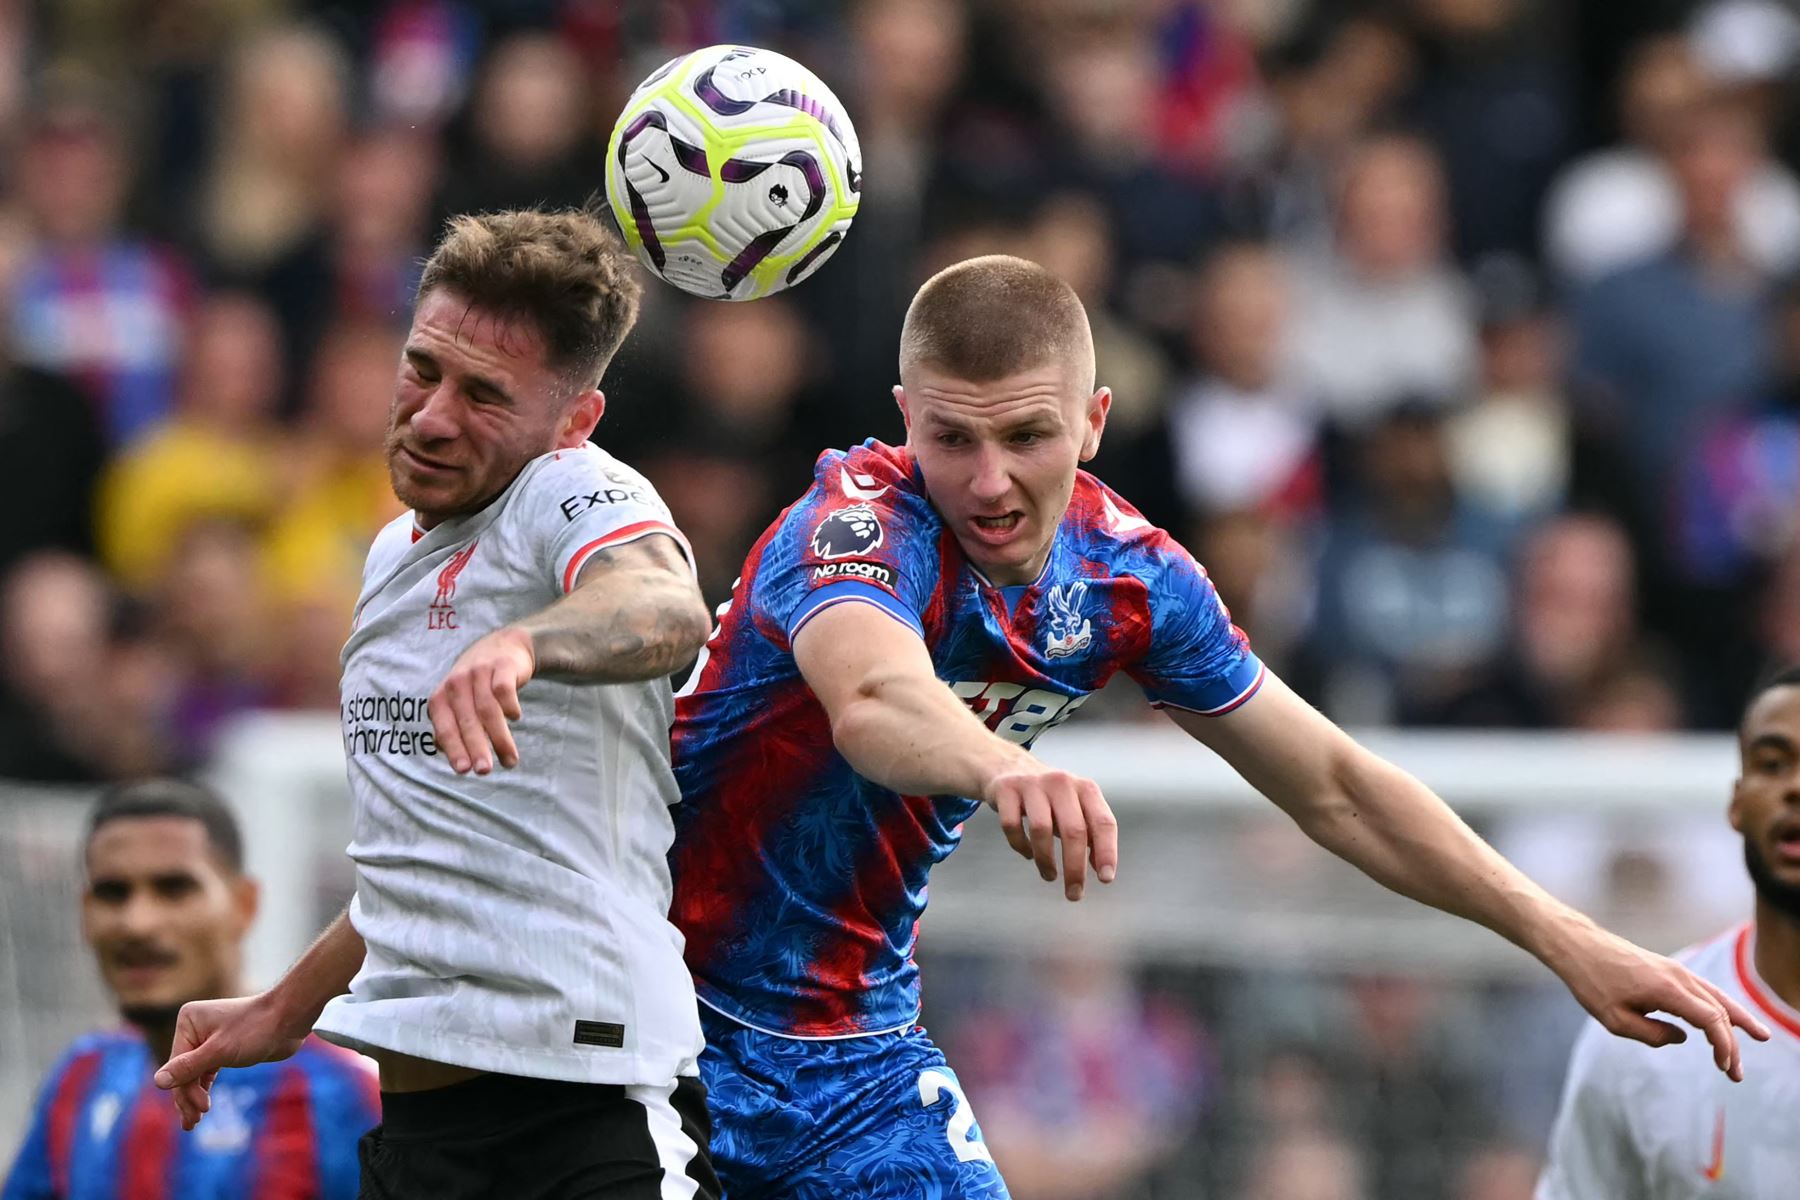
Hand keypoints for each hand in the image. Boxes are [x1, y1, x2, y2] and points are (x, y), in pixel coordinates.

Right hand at [154, 994, 308, 1129]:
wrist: (289, 1020)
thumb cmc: (256, 1029)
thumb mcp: (220, 1051)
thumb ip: (188, 1067)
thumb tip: (157, 1082)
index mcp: (188, 1021)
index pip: (177, 1064)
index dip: (185, 1090)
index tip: (201, 1111)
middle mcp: (195, 1028)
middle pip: (183, 1071)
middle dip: (187, 1097)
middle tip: (192, 1124)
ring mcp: (207, 1039)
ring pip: (193, 1074)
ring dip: (193, 1097)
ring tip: (193, 1123)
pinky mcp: (222, 1049)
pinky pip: (205, 1072)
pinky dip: (203, 1089)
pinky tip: (201, 1108)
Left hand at [430, 626, 534, 773]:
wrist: (504, 646)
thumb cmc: (477, 683)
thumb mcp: (458, 701)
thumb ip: (449, 724)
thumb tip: (441, 749)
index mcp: (442, 696)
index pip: (445, 726)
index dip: (453, 748)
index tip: (463, 770)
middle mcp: (457, 683)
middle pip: (467, 721)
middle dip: (476, 748)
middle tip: (484, 771)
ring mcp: (480, 673)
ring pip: (488, 710)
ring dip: (499, 738)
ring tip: (510, 760)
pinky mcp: (502, 666)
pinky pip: (504, 689)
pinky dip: (510, 706)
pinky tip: (516, 718)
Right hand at [986, 761, 1117, 900]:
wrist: (1008, 767)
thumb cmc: (1049, 797)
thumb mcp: (1075, 807)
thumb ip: (1090, 834)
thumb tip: (1102, 869)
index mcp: (1085, 788)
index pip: (1103, 822)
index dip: (1107, 851)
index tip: (1105, 878)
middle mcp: (1061, 783)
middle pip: (1073, 830)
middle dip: (1075, 868)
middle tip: (1074, 893)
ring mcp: (1031, 784)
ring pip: (1041, 830)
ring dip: (1046, 861)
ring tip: (1050, 875)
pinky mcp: (1005, 790)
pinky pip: (1013, 826)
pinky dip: (1021, 846)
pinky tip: (1028, 854)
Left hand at [1551, 922, 1770, 1079]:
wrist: (1579, 947)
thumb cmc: (1592, 982)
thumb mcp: (1615, 1019)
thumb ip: (1651, 1035)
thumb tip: (1682, 1038)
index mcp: (1668, 989)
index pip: (1711, 1020)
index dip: (1723, 1045)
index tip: (1724, 1068)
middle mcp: (1679, 977)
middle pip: (1719, 1011)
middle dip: (1733, 1043)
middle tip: (1737, 1074)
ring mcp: (1676, 971)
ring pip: (1717, 996)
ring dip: (1737, 1020)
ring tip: (1760, 1036)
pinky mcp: (1669, 970)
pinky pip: (1704, 990)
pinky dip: (1720, 1006)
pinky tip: (1727, 1018)